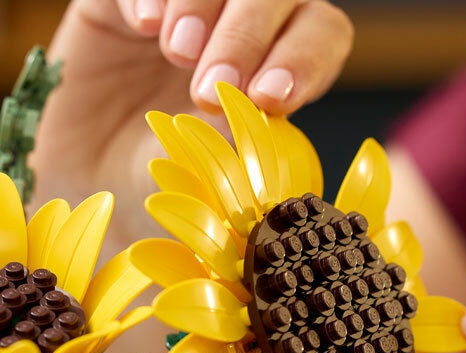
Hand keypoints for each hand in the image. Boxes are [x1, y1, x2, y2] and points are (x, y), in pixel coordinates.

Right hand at [35, 0, 352, 236]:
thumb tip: (258, 116)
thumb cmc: (178, 182)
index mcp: (288, 66)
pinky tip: (144, 26)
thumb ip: (243, 143)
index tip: (270, 99)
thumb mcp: (218, 173)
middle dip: (245, 38)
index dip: (304, 58)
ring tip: (177, 55)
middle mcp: (248, 25)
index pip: (322, 34)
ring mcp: (191, 5)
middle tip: (210, 89)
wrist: (104, 179)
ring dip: (200, 6)